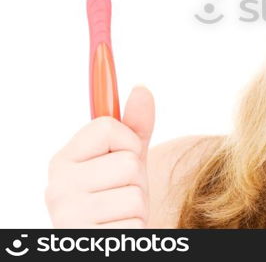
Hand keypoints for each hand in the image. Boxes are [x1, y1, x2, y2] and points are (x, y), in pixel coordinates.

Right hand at [44, 85, 154, 227]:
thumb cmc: (116, 196)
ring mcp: (67, 217)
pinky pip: (134, 224)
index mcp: (63, 160)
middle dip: (136, 179)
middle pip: (128, 163)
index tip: (120, 155)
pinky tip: (118, 231)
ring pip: (135, 195)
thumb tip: (141, 89)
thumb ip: (135, 126)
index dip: (127, 141)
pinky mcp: (84, 241)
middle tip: (121, 193)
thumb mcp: (127, 158)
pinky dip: (135, 229)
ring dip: (138, 207)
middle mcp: (57, 187)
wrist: (109, 242)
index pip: (107, 127)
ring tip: (121, 214)